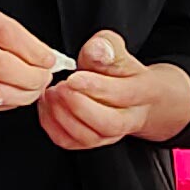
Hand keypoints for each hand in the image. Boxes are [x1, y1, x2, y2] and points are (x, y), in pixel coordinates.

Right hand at [0, 0, 64, 112]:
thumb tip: (38, 51)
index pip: (8, 35)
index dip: (36, 52)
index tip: (51, 58)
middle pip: (4, 69)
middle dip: (34, 77)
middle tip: (46, 76)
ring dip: (24, 94)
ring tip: (33, 87)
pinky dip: (6, 102)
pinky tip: (13, 94)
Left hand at [39, 25, 189, 151]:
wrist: (130, 96)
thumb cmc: (119, 71)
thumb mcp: (116, 50)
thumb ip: (107, 48)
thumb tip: (98, 50)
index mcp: (142, 91)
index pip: (123, 94)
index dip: (96, 87)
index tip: (73, 77)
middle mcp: (129, 118)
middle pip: (109, 124)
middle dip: (79, 107)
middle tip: (60, 88)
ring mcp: (109, 134)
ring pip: (89, 137)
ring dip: (63, 116)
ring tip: (52, 94)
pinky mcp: (90, 141)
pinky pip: (69, 141)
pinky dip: (52, 124)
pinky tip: (48, 105)